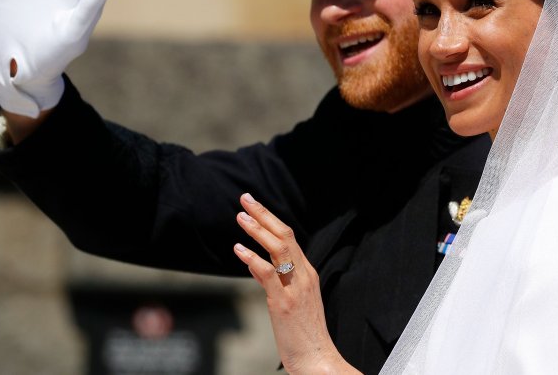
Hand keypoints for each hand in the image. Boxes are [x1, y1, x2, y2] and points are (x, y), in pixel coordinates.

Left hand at [233, 194, 359, 374]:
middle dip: (264, 215)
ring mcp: (295, 287)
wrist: (318, 358)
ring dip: (257, 230)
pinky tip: (239, 249)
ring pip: (278, 248)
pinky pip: (268, 273)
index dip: (271, 219)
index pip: (290, 238)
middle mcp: (304, 275)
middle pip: (285, 235)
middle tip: (246, 199)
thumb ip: (275, 280)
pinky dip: (252, 258)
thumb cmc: (304, 333)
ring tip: (240, 217)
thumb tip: (255, 263)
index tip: (255, 206)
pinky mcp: (284, 302)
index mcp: (308, 273)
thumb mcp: (291, 301)